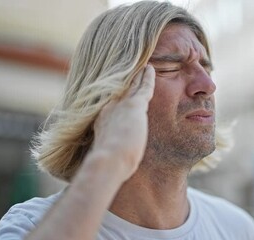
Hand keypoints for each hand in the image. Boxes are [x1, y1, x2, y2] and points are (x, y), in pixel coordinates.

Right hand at [90, 65, 154, 180]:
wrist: (110, 161)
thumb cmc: (110, 164)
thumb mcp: (108, 155)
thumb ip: (111, 151)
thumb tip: (112, 163)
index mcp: (102, 120)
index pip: (112, 103)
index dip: (117, 95)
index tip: (119, 91)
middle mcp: (109, 108)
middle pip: (120, 90)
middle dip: (126, 81)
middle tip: (131, 70)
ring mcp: (121, 105)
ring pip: (131, 85)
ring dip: (137, 74)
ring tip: (142, 64)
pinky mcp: (134, 105)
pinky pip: (143, 86)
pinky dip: (146, 76)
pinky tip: (150, 68)